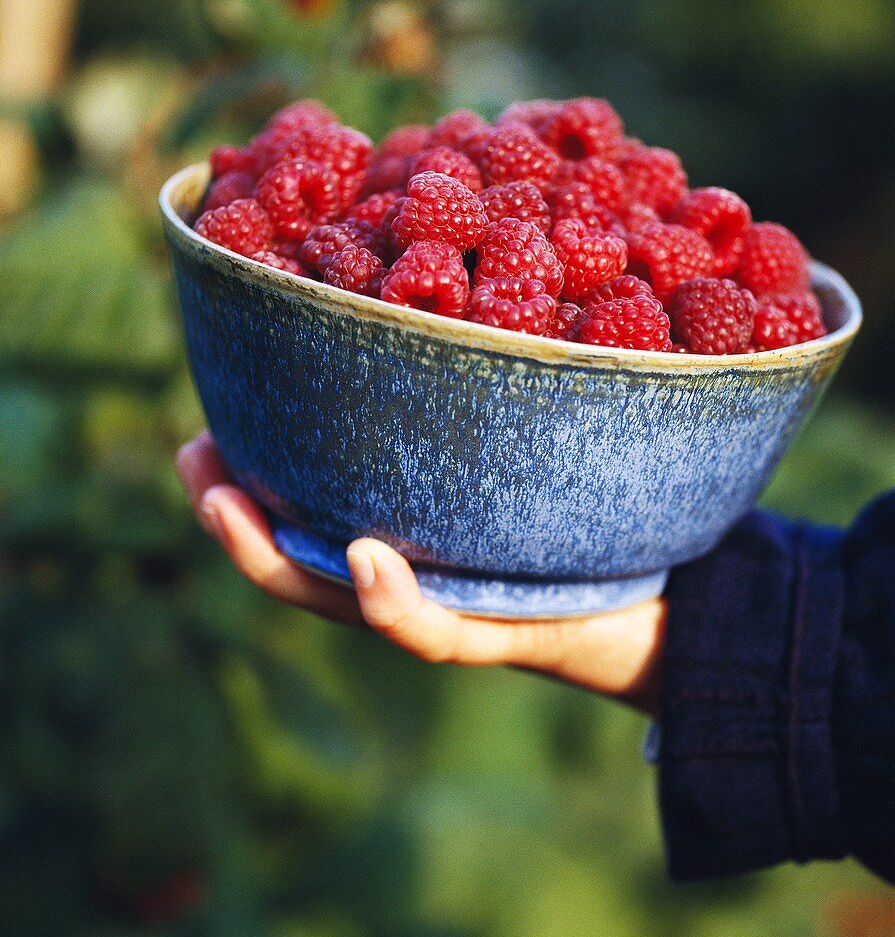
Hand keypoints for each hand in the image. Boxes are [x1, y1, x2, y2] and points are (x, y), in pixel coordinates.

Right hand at [175, 433, 666, 713]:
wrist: (660, 600)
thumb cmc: (584, 510)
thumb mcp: (521, 445)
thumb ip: (473, 400)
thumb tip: (441, 300)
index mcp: (398, 533)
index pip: (299, 512)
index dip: (238, 479)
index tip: (199, 429)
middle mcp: (406, 579)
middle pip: (293, 562)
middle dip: (230, 517)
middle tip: (193, 460)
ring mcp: (445, 612)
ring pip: (337, 600)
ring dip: (273, 558)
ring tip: (230, 506)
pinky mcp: (498, 636)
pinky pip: (433, 631)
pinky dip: (391, 601)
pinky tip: (362, 557)